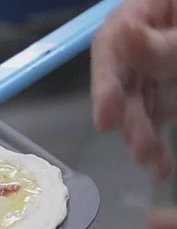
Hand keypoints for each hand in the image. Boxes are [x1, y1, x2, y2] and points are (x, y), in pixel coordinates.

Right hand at [91, 0, 176, 179]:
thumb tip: (123, 33)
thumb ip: (166, 44)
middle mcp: (151, 35)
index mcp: (152, 8)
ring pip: (140, 101)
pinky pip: (159, 111)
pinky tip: (160, 163)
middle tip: (142, 151)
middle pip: (125, 79)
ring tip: (155, 166)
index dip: (105, 83)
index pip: (112, 43)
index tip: (106, 122)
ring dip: (143, 136)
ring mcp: (163, 63)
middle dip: (132, 119)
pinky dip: (157, 139)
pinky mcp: (174, 86)